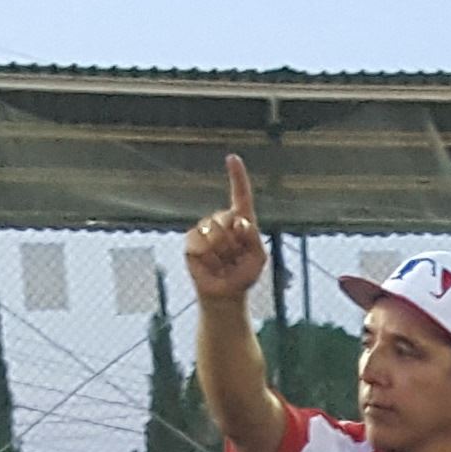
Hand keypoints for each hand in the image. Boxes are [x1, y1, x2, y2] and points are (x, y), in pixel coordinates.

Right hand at [183, 154, 270, 305]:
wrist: (224, 293)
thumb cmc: (244, 274)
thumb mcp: (258, 258)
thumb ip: (254, 238)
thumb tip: (240, 221)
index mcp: (242, 221)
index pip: (240, 195)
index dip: (237, 176)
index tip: (232, 158)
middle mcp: (222, 220)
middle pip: (227, 218)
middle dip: (234, 242)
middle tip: (235, 258)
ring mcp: (205, 229)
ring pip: (214, 232)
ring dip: (222, 253)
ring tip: (224, 263)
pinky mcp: (192, 242)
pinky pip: (200, 244)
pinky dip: (210, 260)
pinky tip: (212, 266)